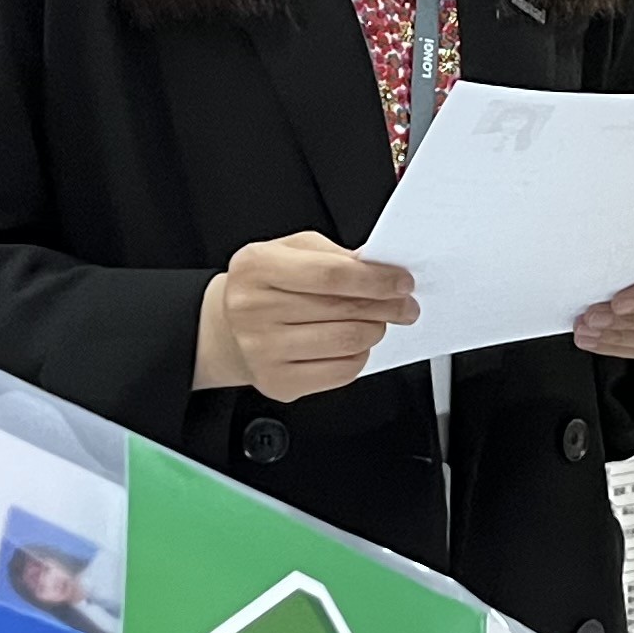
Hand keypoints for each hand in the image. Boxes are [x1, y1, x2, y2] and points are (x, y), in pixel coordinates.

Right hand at [196, 233, 417, 399]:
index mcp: (257, 267)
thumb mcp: (291, 250)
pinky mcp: (278, 382)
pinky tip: (353, 344)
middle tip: (405, 304)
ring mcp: (263, 350)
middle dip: (386, 306)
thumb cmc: (265, 285)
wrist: (228, 326)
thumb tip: (379, 269)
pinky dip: (359, 356)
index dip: (376, 279)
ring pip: (347, 342)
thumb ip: (334, 255)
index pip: (331, 274)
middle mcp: (254, 309)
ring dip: (375, 330)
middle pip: (343, 309)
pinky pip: (341, 372)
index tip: (403, 282)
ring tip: (376, 321)